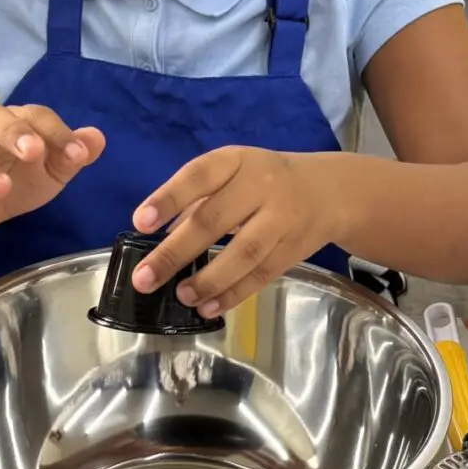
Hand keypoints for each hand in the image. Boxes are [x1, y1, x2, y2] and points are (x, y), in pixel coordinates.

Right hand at [0, 105, 105, 239]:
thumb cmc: (12, 176)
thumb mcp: (47, 170)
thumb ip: (70, 156)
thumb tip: (96, 139)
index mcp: (14, 121)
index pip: (36, 116)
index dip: (58, 133)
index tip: (78, 156)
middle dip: (14, 134)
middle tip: (33, 153)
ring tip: (1, 190)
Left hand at [129, 148, 340, 318]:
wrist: (327, 191)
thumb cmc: (263, 179)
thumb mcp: (233, 171)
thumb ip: (198, 198)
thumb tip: (158, 237)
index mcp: (236, 161)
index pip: (199, 176)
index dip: (169, 199)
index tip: (140, 223)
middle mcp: (261, 186)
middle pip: (215, 221)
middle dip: (176, 253)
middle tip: (144, 278)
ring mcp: (280, 219)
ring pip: (242, 254)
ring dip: (208, 280)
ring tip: (180, 296)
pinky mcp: (293, 250)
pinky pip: (261, 275)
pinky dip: (233, 295)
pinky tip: (208, 308)